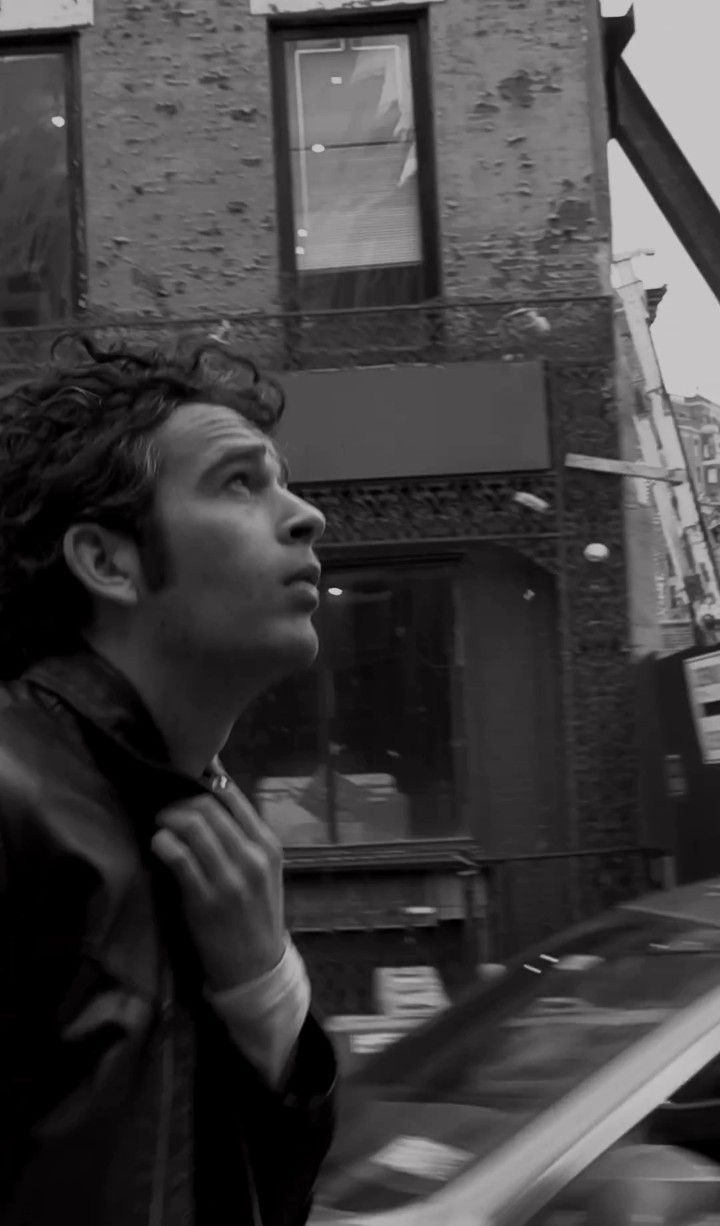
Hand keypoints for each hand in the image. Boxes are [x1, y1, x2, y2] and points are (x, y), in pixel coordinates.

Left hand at [151, 783, 284, 991]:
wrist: (256, 967)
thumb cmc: (257, 915)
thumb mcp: (265, 871)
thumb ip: (245, 838)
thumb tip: (213, 796)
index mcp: (268, 846)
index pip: (233, 797)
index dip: (205, 783)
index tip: (187, 783)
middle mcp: (251, 857)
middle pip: (208, 808)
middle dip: (181, 802)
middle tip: (165, 809)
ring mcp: (229, 879)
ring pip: (193, 827)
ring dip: (169, 819)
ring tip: (160, 824)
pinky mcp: (204, 900)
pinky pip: (178, 857)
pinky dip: (163, 843)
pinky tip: (158, 844)